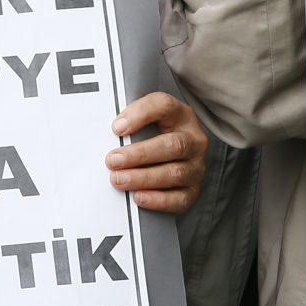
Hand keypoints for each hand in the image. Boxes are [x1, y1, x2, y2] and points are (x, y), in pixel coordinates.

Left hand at [106, 91, 208, 213]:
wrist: (171, 155)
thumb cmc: (152, 133)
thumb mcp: (144, 119)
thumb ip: (129, 120)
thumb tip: (109, 132)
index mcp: (180, 115)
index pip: (164, 106)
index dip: (140, 115)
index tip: (116, 128)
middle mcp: (194, 140)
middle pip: (173, 145)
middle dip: (139, 154)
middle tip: (113, 160)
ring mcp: (196, 166)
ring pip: (175, 173)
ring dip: (143, 178)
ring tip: (119, 179)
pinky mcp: (193, 190)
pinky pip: (180, 198)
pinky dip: (157, 199)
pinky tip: (138, 196)